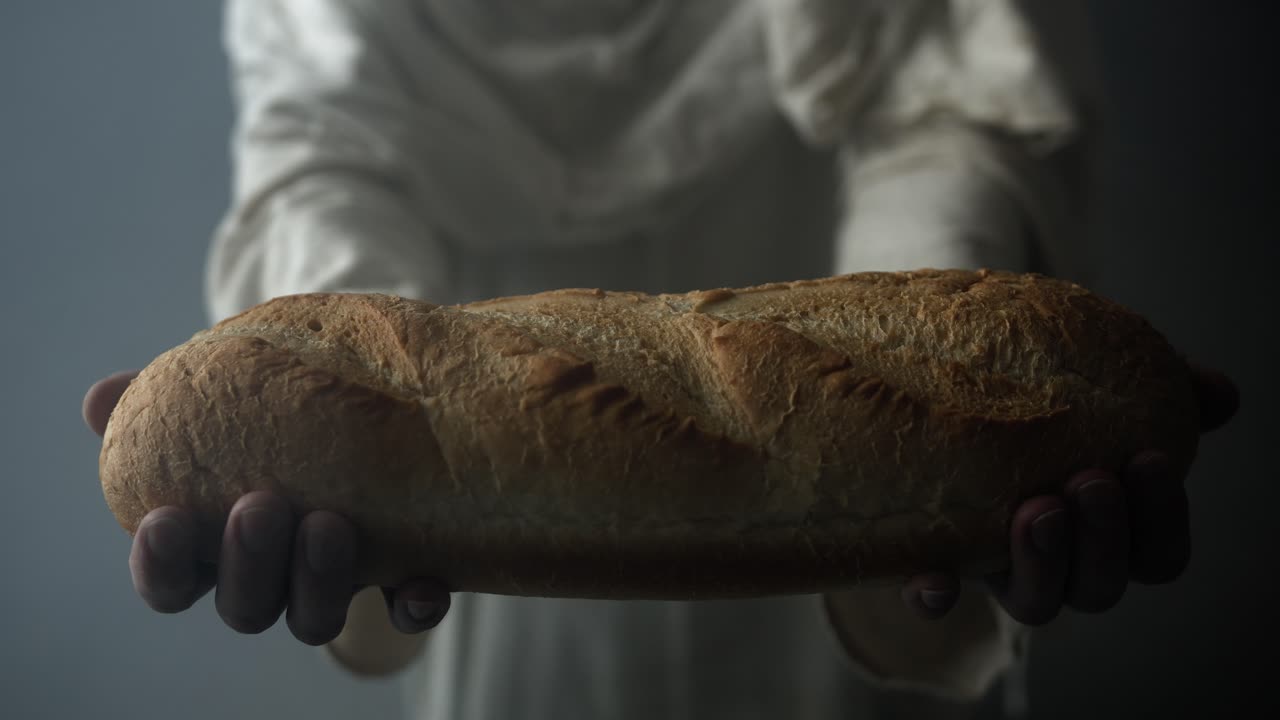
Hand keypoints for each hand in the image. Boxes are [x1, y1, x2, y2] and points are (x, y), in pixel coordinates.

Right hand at [84, 370, 451, 643]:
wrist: (367, 433)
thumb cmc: (268, 426)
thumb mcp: (217, 404)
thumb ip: (158, 404)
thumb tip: (105, 395)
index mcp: (214, 549)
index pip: (169, 582)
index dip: (159, 564)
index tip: (164, 520)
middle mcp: (272, 580)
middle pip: (244, 606)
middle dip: (248, 563)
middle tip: (262, 506)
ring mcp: (336, 587)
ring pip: (314, 619)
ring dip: (319, 580)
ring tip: (329, 523)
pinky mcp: (400, 583)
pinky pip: (406, 612)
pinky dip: (414, 604)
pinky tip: (422, 584)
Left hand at [897, 363, 1239, 623]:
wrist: (951, 394)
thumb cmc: (1049, 399)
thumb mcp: (1106, 385)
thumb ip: (1166, 391)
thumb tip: (1217, 393)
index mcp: (1112, 533)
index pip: (1157, 555)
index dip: (1161, 519)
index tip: (1146, 457)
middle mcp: (1061, 565)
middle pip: (1100, 587)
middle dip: (1104, 539)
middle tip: (1089, 480)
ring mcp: (999, 573)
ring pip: (1036, 602)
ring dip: (1042, 562)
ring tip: (1036, 507)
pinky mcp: (937, 567)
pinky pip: (936, 601)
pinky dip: (937, 596)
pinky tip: (935, 580)